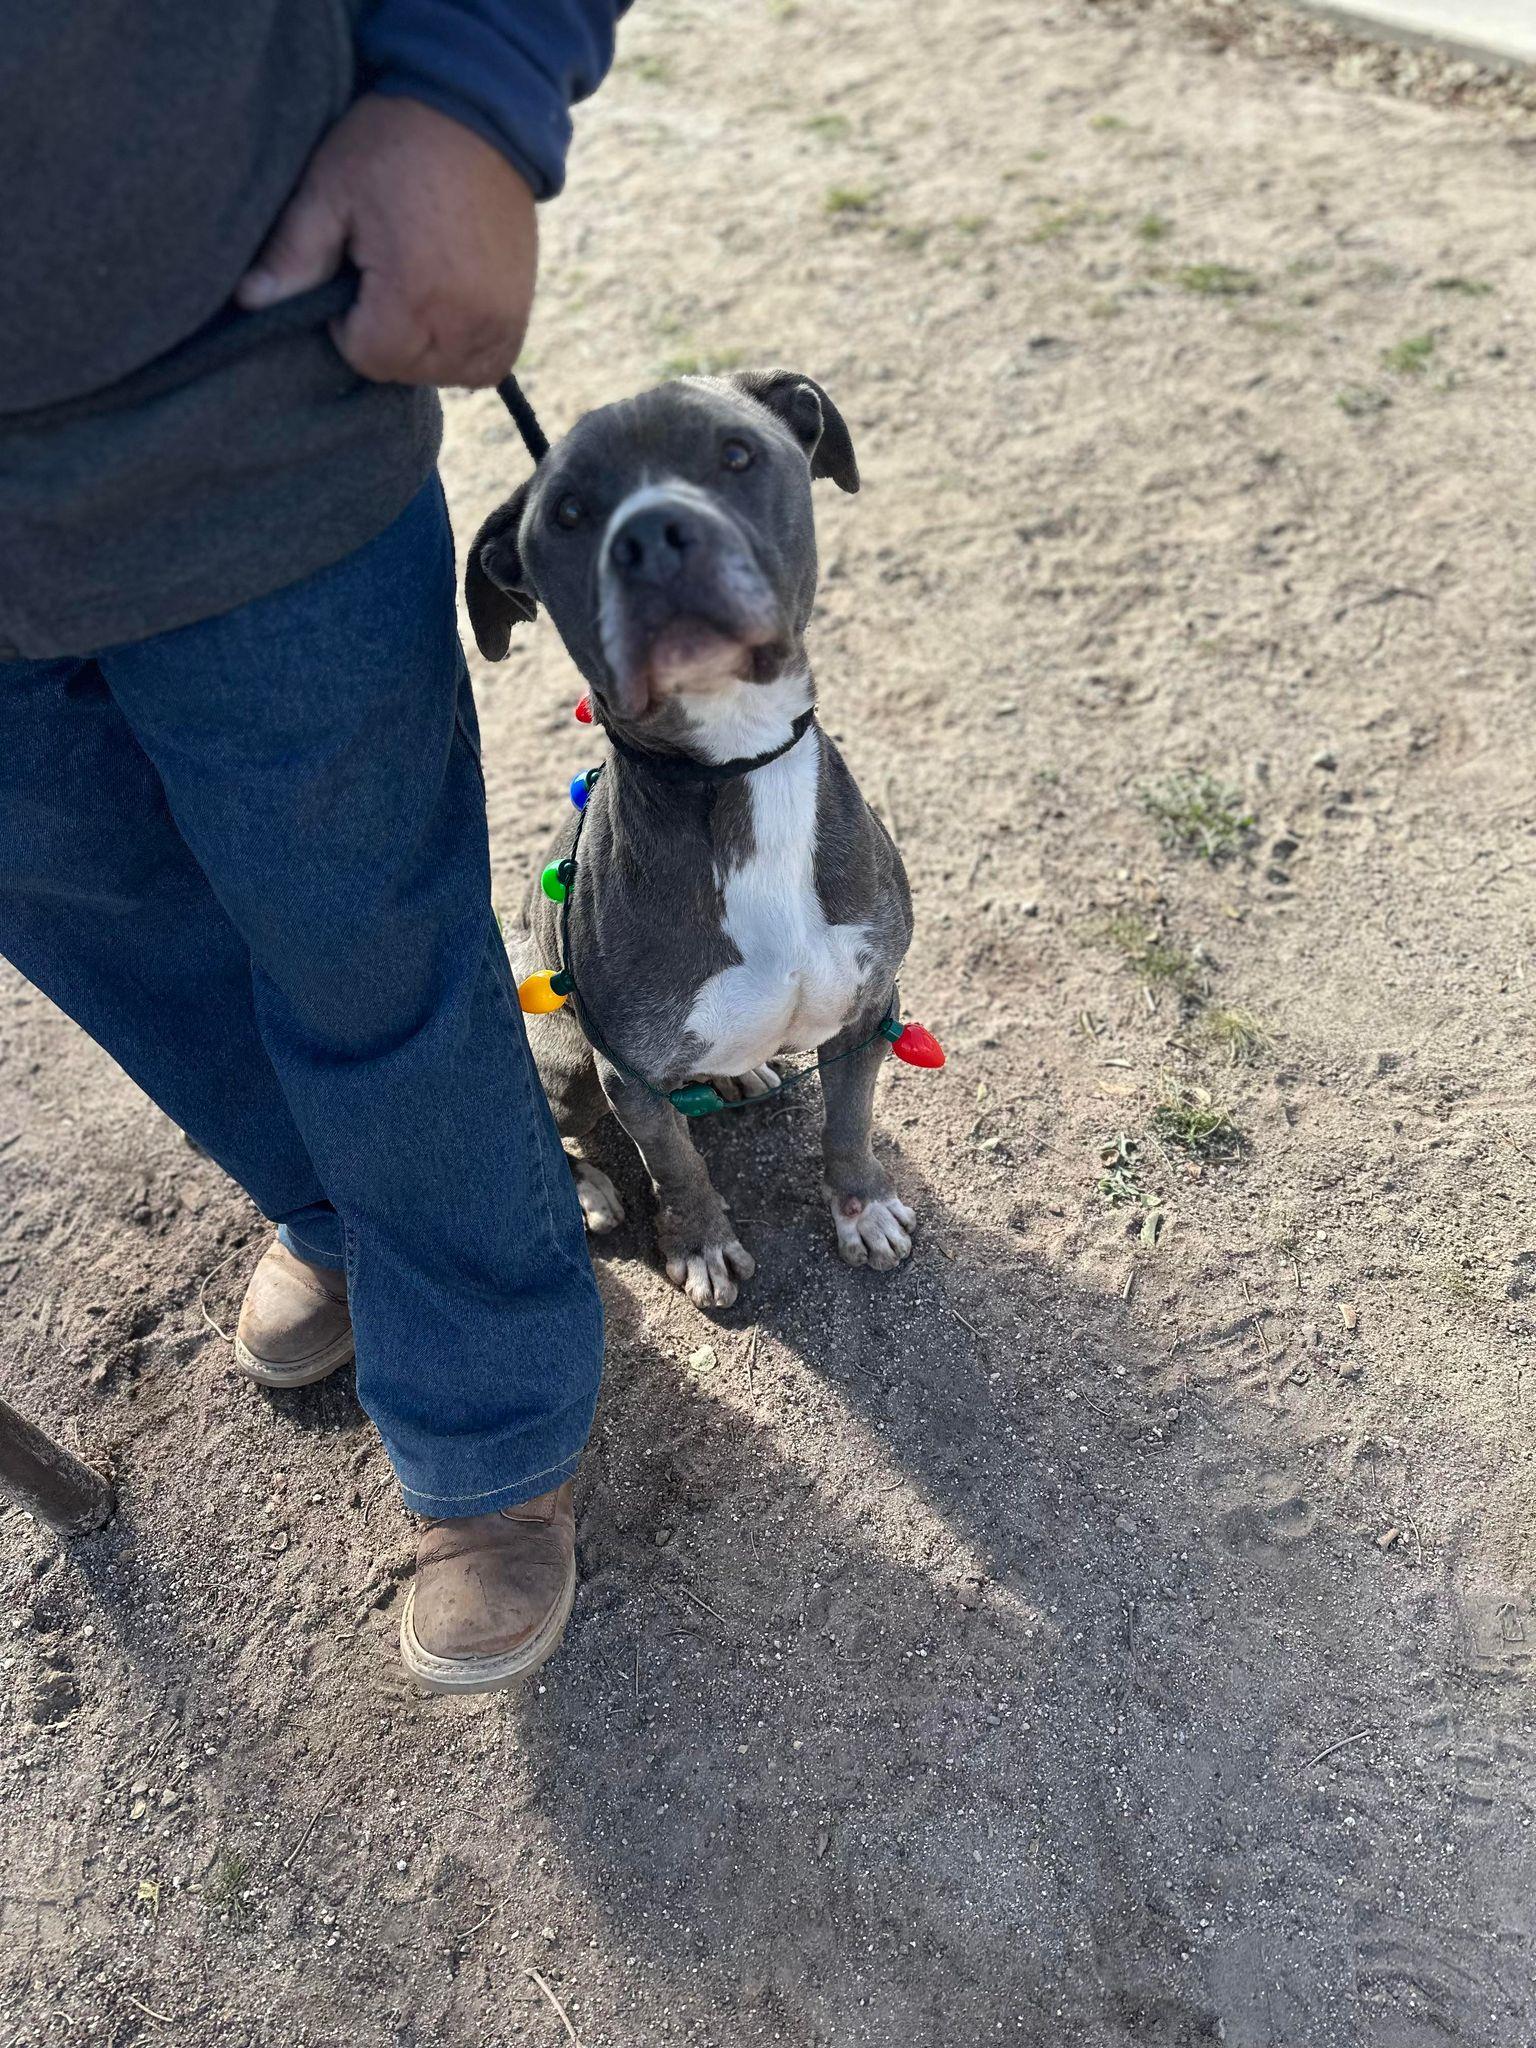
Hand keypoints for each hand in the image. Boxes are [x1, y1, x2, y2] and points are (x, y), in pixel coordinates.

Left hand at [237, 95, 537, 388]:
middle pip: (406, 370)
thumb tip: (246, 302)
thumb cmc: (394, 146)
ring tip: (415, 292)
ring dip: (422, 348)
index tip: (351, 276)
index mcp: (414, 292)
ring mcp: (500, 320)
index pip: (367, 357)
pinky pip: (486, 367)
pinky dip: (462, 352)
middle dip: (383, 338)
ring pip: (445, 374)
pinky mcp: (518, 315)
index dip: (347, 325)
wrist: (478, 114)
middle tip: (381, 278)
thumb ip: (292, 255)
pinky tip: (447, 312)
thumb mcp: (330, 188)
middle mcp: (465, 318)